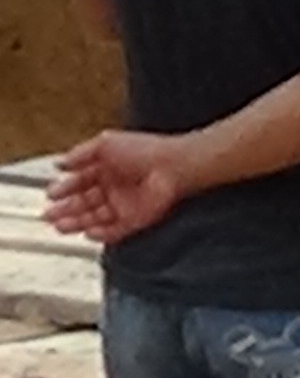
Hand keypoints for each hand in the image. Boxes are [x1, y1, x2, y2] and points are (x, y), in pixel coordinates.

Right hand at [47, 130, 185, 244]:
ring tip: (59, 226)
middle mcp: (115, 188)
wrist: (173, 166)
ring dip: (77, 223)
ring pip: (95, 218)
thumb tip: (60, 164)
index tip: (50, 194)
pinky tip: (86, 233)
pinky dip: (101, 233)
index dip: (64, 189)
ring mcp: (125, 204)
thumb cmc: (144, 150)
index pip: (80, 182)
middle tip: (48, 215)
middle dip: (65, 210)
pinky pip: (115, 230)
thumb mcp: (105, 144)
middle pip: (84, 203)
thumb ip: (80, 154)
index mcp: (107, 168)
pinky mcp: (137, 219)